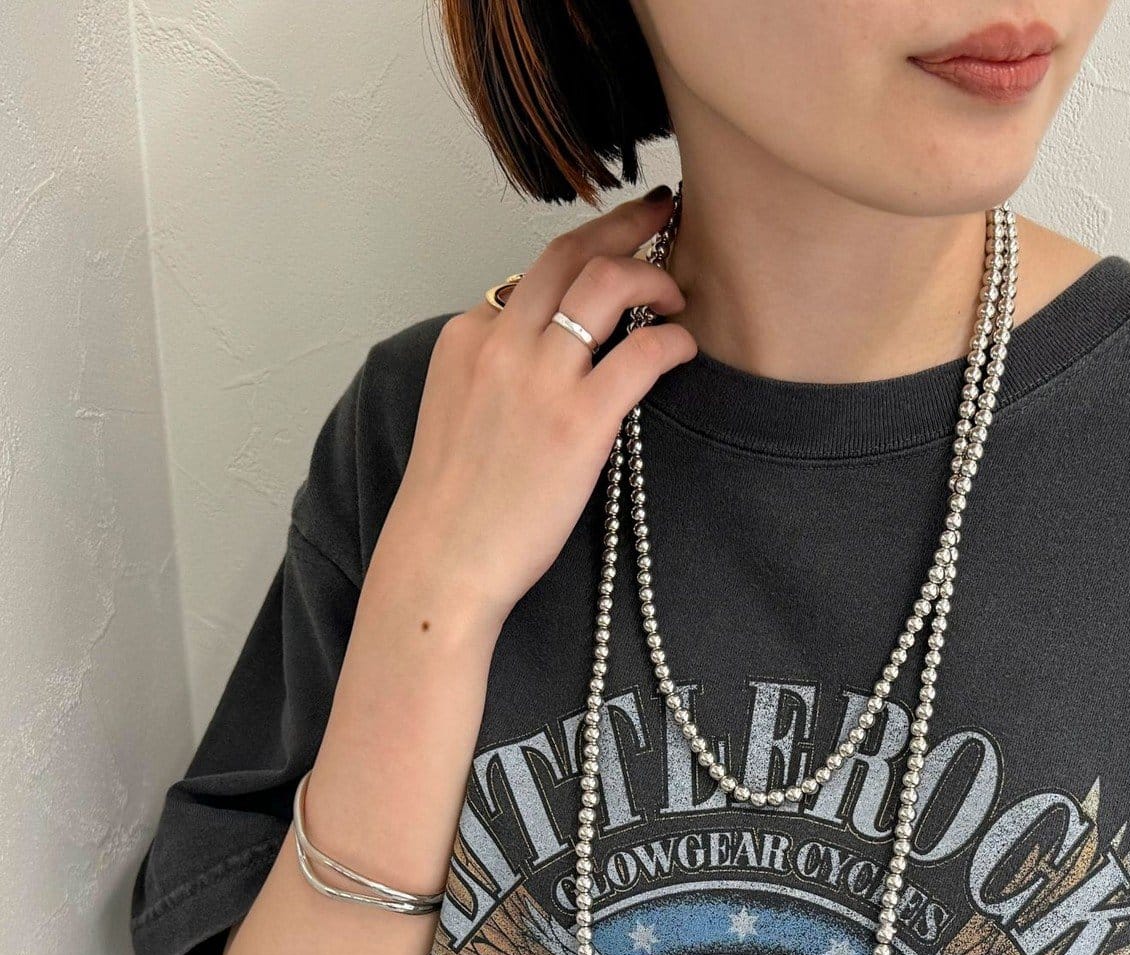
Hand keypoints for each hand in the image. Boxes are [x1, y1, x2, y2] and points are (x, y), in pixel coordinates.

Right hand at [367, 186, 695, 640]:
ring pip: (606, 282)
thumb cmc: (454, 507)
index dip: (581, 257)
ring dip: (652, 274)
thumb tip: (543, 361)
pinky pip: (641, 353)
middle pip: (569, 252)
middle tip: (661, 214)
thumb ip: (494, 374)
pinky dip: (671, 339)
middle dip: (623, 223)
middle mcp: (501, 343)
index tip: (612, 251)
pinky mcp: (578, 422)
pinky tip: (684, 348)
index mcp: (467, 338)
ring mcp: (539, 379)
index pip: (532, 275)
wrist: (443, 562)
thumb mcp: (456, 414)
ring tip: (677, 294)